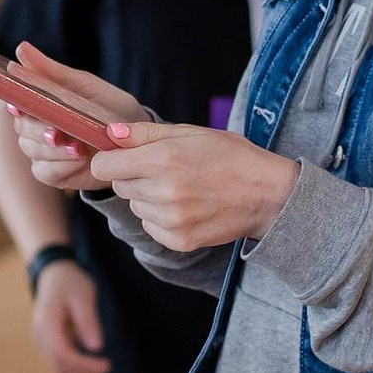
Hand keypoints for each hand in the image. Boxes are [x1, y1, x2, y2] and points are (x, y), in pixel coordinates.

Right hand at [8, 42, 145, 192]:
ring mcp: (42, 152)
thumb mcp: (84, 85)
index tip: (20, 108)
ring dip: (53, 149)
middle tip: (57, 132)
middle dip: (38, 131)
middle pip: (22, 129)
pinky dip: (61, 165)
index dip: (15, 105)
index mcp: (39, 103)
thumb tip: (21, 48)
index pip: (16, 102)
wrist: (135, 139)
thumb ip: (52, 71)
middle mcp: (35, 127)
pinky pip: (46, 172)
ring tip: (77, 146)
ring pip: (32, 150)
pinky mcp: (53, 173)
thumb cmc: (109, 107)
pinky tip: (79, 158)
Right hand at [30, 259, 111, 372]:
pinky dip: (76, 369)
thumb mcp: (83, 297)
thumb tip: (96, 348)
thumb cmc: (70, 283)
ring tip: (102, 367)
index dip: (85, 365)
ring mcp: (42, 342)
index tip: (106, 364)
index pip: (62, 354)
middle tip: (108, 366)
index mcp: (47, 323)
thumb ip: (88, 321)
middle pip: (59, 367)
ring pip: (58, 370)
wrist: (54, 275)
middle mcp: (40, 336)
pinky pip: (59, 365)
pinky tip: (92, 363)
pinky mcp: (48, 344)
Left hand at [88, 122, 301, 251]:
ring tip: (181, 188)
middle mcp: (163, 192)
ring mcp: (171, 220)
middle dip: (134, 176)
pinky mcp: (179, 240)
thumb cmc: (230, 156)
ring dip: (148, 197)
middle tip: (165, 170)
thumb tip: (109, 134)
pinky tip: (187, 206)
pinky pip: (150, 226)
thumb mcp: (190, 133)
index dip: (110, 159)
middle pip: (119, 186)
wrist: (267, 194)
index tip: (121, 157)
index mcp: (163, 160)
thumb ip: (144, 133)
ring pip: (134, 206)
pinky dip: (161, 218)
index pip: (104, 166)